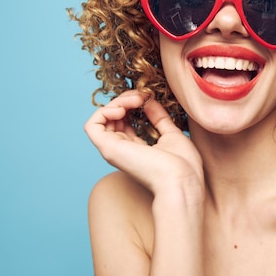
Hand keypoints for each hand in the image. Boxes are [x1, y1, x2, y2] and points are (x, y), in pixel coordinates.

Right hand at [84, 91, 203, 195]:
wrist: (182, 180)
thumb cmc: (182, 165)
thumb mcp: (171, 134)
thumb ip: (158, 118)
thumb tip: (148, 101)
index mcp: (137, 150)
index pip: (125, 122)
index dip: (133, 105)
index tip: (149, 97)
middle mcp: (122, 150)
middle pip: (113, 118)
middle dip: (125, 100)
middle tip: (142, 96)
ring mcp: (113, 150)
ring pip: (102, 118)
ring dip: (117, 102)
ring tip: (136, 100)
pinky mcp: (108, 149)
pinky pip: (93, 125)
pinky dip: (105, 111)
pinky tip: (123, 109)